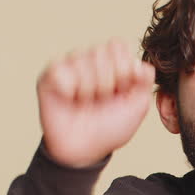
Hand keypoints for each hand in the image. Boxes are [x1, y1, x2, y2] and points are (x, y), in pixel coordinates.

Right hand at [36, 39, 154, 167]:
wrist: (84, 150)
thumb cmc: (110, 128)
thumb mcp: (137, 106)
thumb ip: (145, 80)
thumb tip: (141, 64)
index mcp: (112, 63)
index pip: (117, 45)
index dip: (122, 69)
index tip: (121, 91)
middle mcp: (90, 60)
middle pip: (100, 51)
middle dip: (106, 81)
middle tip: (102, 99)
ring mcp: (69, 66)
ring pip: (81, 60)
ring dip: (88, 89)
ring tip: (85, 102)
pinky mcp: (49, 76)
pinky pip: (60, 71)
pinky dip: (69, 90)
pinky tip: (69, 100)